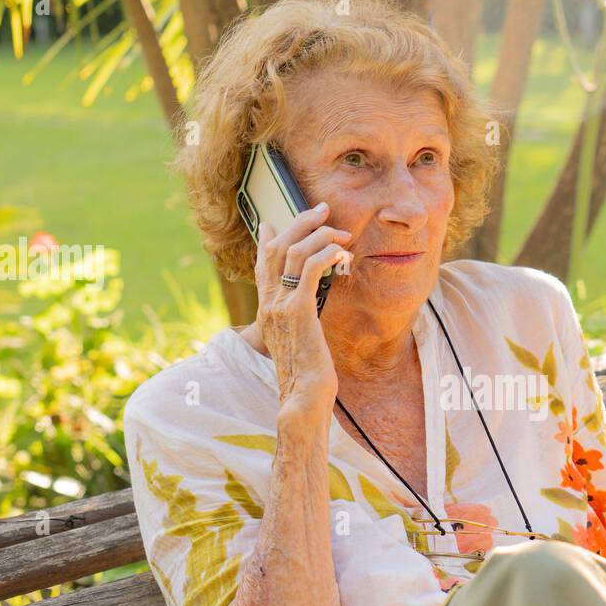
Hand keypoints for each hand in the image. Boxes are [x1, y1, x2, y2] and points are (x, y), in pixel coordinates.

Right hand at [253, 202, 352, 412]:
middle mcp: (269, 304)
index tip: (274, 221)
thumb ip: (300, 321)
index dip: (267, 239)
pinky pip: (312, 268)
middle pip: (276, 247)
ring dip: (320, 234)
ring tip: (342, 231)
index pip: (262, 264)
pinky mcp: (300, 309)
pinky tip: (342, 252)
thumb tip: (309, 309)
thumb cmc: (307, 376)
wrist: (303, 396)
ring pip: (294, 251)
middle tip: (322, 209)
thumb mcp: (299, 342)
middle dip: (300, 222)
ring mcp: (281, 305)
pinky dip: (327, 253)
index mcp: (266, 310)